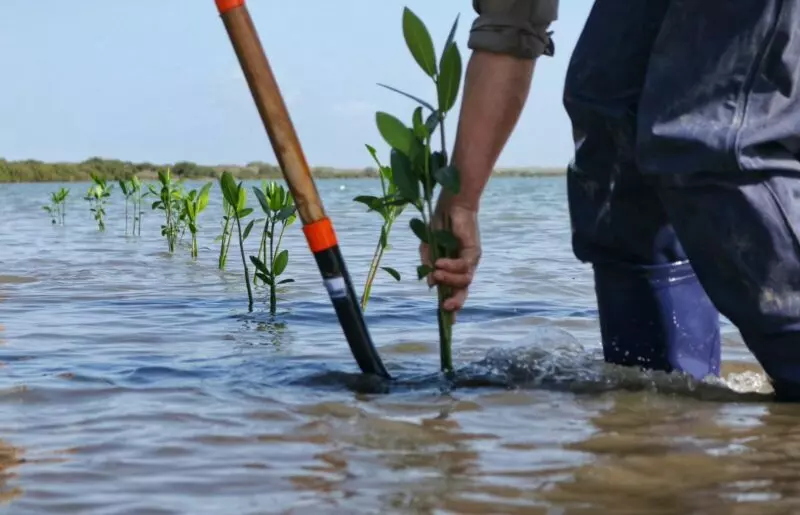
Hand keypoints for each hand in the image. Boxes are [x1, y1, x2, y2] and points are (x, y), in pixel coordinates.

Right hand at [419, 199, 481, 314]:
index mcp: (452, 270)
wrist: (450, 206)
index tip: (449, 322)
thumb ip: (428, 267)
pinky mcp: (474, 252)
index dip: (453, 307)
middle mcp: (464, 268)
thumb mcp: (427, 249)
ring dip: (449, 280)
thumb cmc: (438, 226)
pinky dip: (451, 267)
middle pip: (463, 291)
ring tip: (437, 273)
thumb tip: (431, 285)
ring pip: (464, 281)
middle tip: (446, 307)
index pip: (454, 291)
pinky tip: (440, 263)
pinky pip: (464, 266)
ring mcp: (470, 261)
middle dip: (456, 302)